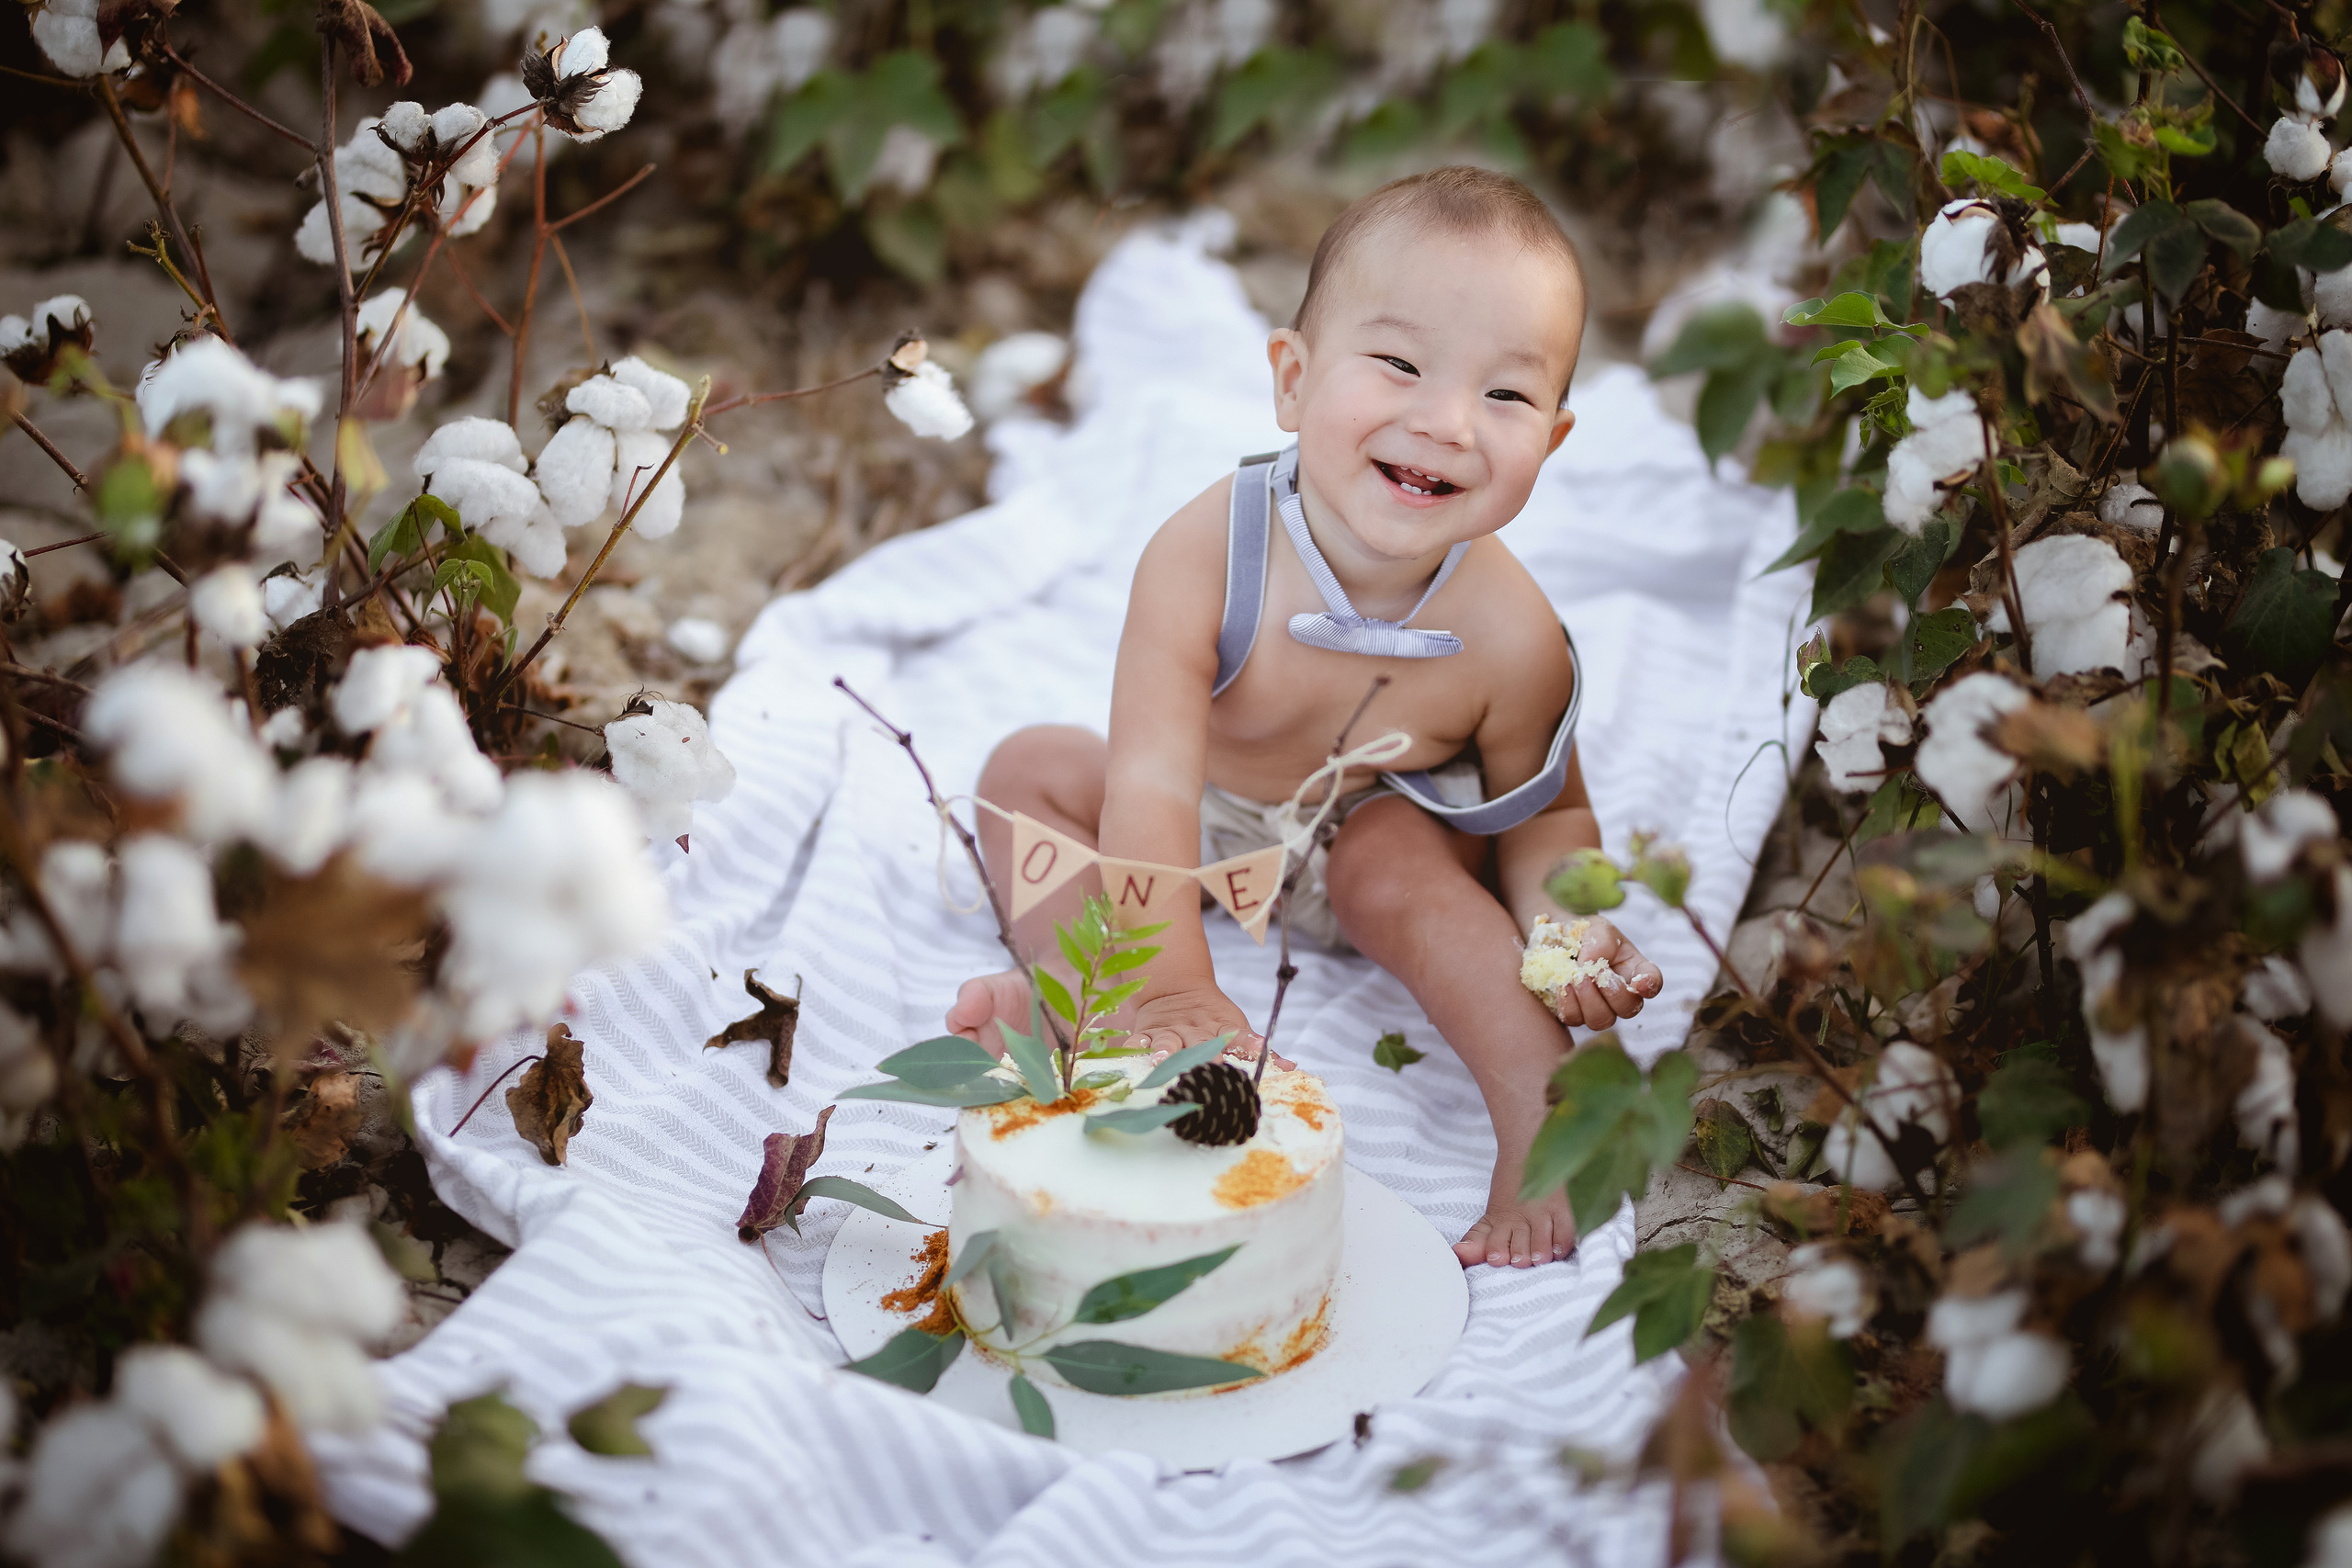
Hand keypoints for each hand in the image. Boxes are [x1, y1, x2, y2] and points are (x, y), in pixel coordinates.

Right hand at [1125, 987, 1289, 1068]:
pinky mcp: (1146, 1033)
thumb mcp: (1236, 1028)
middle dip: (1206, 1057)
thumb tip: (1292, 1067)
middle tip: (1212, 1068)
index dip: (1249, 1044)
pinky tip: (1131, 1056)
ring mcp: (1170, 1031)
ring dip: (1166, 1051)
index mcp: (1221, 1029)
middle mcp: (1196, 1031)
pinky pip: (1138, 1041)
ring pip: (1168, 1041)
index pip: (1238, 1037)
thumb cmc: (1212, 1018)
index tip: (1260, 1049)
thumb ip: (1258, 1050)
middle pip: (1202, 1044)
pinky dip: (1134, 1048)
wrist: (1175, 989)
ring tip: (1163, 1060)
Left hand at [1551, 918, 1662, 1030]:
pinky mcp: (1575, 1014)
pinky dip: (1567, 1002)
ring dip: (1588, 998)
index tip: (1640, 983)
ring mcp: (1599, 1008)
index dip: (1650, 985)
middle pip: (1629, 1008)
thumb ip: (1602, 941)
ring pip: (1602, 1020)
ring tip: (1575, 977)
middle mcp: (1621, 993)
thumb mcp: (1596, 928)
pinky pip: (1575, 1019)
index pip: (1652, 980)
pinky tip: (1563, 984)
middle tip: (1594, 970)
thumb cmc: (1582, 934)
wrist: (1552, 942)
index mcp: (1633, 968)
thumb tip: (1592, 963)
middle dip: (1612, 992)